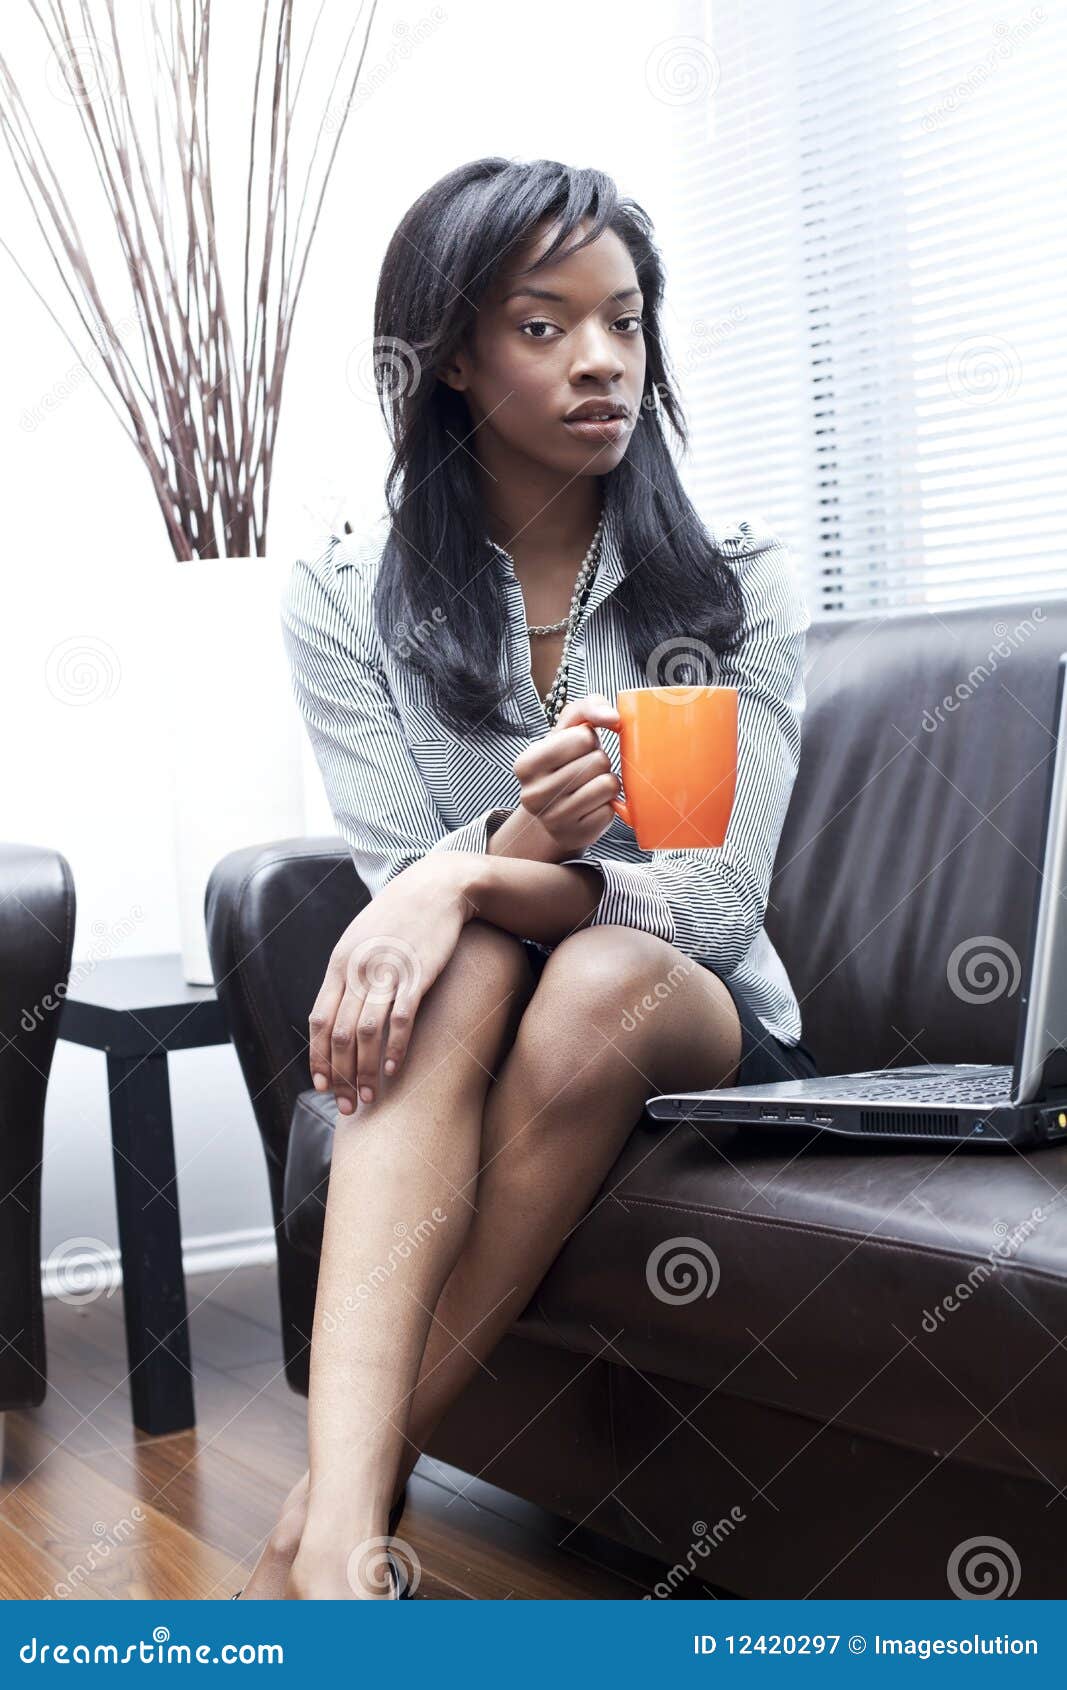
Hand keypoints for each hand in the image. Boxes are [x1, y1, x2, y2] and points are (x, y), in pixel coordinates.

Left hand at [307, 855, 472, 1112]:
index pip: (320, 1021)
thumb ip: (347, 975)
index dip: (319, 1058)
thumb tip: (337, 1012)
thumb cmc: (398, 917)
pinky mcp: (417, 974)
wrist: (436, 887)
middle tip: (346, 1105)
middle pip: (341, 1033)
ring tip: (367, 1096)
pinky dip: (394, 1048)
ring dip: (364, 1070)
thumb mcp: (360, 941)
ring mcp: (387, 972)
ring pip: (366, 1032)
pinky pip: (401, 1019)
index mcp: (340, 964)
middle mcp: (359, 970)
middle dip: (339, 1075)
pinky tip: (392, 1071)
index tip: (322, 1086)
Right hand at [511, 692, 621, 856]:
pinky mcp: (576, 835)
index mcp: (525, 764)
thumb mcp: (569, 729)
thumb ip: (588, 708)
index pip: (582, 737)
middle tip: (585, 771)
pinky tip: (593, 806)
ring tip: (591, 786)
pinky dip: (609, 805)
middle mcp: (533, 794)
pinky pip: (611, 810)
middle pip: (597, 761)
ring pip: (607, 785)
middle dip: (599, 761)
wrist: (557, 810)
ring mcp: (554, 819)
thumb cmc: (565, 762)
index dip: (588, 740)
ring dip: (607, 781)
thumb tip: (613, 718)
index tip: (576, 751)